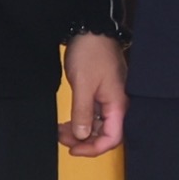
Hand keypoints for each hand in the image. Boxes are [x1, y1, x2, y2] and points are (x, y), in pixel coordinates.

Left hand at [58, 34, 126, 155]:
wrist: (91, 30)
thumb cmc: (90, 55)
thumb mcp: (83, 85)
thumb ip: (83, 113)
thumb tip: (82, 137)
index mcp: (117, 105)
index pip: (112, 138)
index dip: (94, 149)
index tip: (73, 149)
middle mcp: (117, 105)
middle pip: (106, 134)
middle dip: (84, 141)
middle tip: (61, 138)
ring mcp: (109, 99)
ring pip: (98, 126)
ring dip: (80, 132)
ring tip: (61, 130)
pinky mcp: (101, 94)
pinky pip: (94, 115)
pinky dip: (81, 121)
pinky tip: (67, 121)